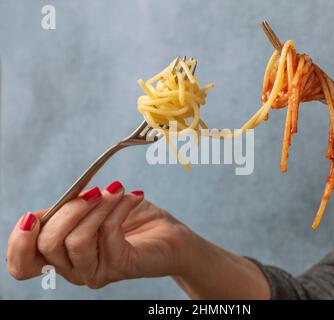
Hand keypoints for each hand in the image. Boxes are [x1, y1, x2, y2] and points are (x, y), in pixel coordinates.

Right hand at [8, 180, 270, 297]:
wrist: (171, 236)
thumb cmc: (133, 220)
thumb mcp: (95, 209)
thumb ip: (71, 209)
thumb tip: (58, 202)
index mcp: (63, 255)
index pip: (23, 264)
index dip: (19, 240)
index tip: (33, 215)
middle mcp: (75, 269)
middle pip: (48, 245)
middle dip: (69, 209)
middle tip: (94, 192)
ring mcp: (97, 271)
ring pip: (76, 241)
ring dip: (96, 208)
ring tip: (116, 193)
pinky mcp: (120, 266)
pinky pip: (107, 235)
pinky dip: (118, 208)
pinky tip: (133, 196)